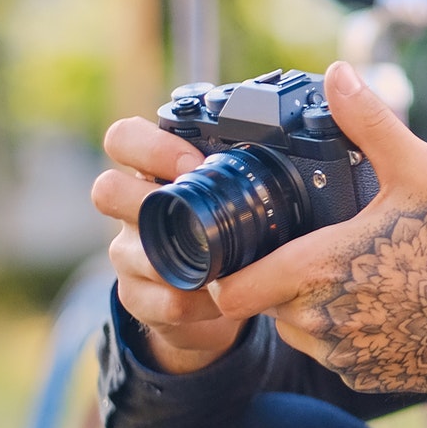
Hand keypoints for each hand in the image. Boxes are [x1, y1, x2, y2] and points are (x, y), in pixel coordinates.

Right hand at [91, 118, 244, 374]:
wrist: (219, 296)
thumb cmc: (235, 229)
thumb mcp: (241, 192)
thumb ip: (257, 165)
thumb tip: (320, 125)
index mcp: (157, 171)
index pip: (124, 138)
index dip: (150, 146)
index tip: (193, 163)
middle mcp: (134, 207)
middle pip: (106, 189)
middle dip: (145, 200)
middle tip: (196, 212)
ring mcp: (130, 253)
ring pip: (126, 251)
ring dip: (178, 261)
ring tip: (221, 266)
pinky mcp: (138, 297)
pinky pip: (157, 299)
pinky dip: (194, 302)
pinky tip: (221, 299)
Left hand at [208, 61, 426, 394]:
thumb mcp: (421, 170)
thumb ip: (370, 122)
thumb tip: (337, 73)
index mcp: (321, 269)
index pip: (232, 291)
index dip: (227, 274)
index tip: (242, 253)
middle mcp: (324, 322)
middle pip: (265, 307)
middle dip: (279, 281)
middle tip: (317, 249)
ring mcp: (348, 357)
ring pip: (300, 334)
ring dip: (311, 310)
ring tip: (357, 275)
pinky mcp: (372, 379)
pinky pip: (338, 358)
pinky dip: (349, 336)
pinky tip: (387, 307)